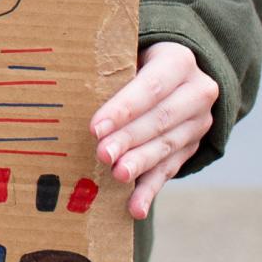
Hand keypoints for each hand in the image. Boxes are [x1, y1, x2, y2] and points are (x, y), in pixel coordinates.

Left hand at [89, 41, 218, 220]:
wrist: (175, 74)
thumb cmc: (134, 60)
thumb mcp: (128, 53)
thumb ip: (108, 67)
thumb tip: (64, 82)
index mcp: (178, 61)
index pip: (151, 87)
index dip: (123, 109)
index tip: (95, 128)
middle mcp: (197, 91)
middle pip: (160, 119)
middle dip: (129, 140)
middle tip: (102, 155)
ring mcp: (198, 122)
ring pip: (166, 146)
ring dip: (140, 165)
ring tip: (117, 177)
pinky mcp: (192, 147)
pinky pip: (170, 170)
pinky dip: (150, 190)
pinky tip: (135, 208)